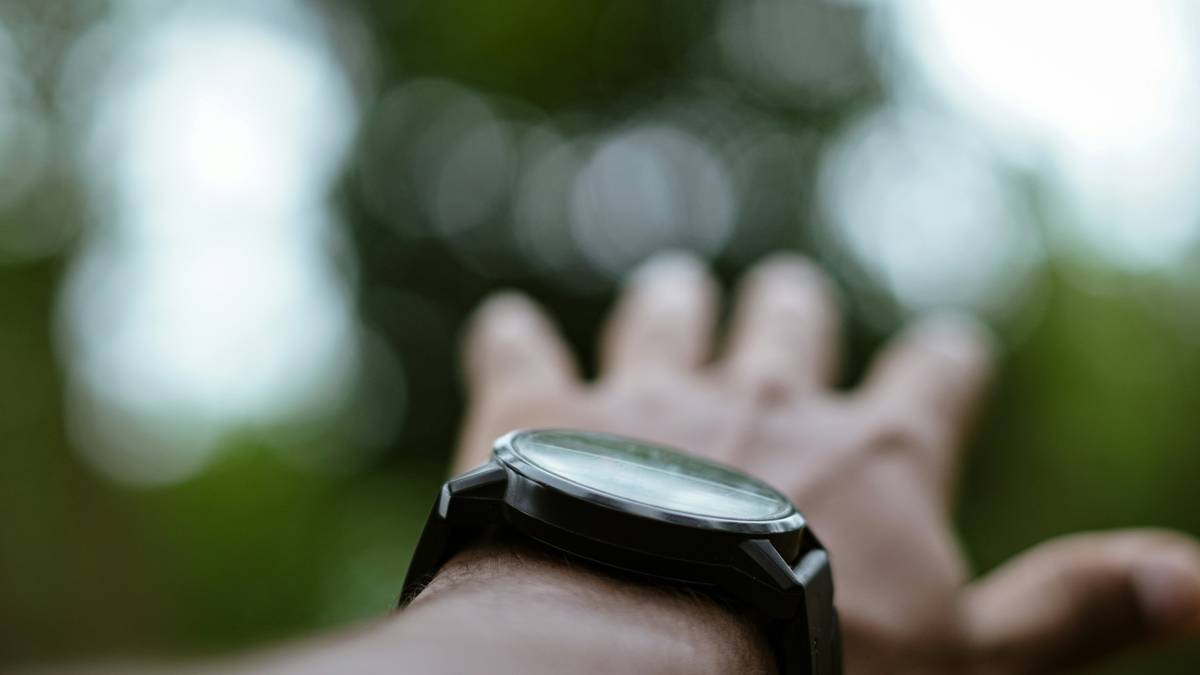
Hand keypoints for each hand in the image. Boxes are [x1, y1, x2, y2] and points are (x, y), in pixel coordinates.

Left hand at [453, 252, 1199, 674]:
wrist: (639, 662)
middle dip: (796, 313)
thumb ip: (1076, 608)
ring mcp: (647, 390)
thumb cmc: (815, 671)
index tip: (944, 358)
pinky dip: (514, 338)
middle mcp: (765, 391)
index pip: (936, 370)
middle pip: (795, 312)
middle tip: (788, 311)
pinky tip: (511, 334)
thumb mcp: (971, 658)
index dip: (944, 363)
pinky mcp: (540, 405)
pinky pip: (517, 342)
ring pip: (668, 306)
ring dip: (674, 304)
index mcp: (873, 446)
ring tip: (676, 298)